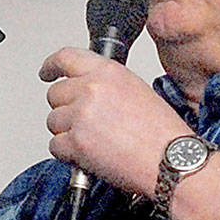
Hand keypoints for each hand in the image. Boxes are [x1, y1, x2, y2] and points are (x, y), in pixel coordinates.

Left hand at [40, 47, 185, 197]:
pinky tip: (90, 156)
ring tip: (95, 142)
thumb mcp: (136, 89)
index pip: (66, 58)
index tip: (47, 72)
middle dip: (65, 110)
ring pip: (53, 121)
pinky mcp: (76, 143)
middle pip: (55, 94)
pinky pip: (55, 146)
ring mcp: (81, 116)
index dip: (51, 66)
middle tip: (84, 123)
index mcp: (107, 72)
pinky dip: (68, 154)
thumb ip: (106, 84)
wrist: (172, 162)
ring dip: (67, 133)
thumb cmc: (162, 132)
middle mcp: (91, 89)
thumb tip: (86, 90)